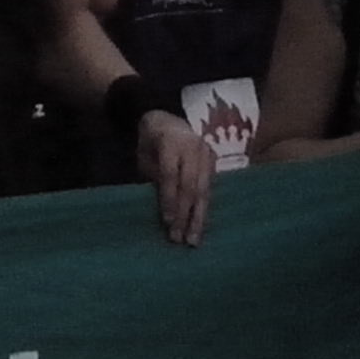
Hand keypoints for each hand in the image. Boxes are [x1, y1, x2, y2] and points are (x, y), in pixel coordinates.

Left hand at [133, 109, 211, 248]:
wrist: (168, 118)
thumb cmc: (151, 141)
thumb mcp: (144, 155)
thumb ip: (153, 177)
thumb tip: (162, 209)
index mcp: (171, 141)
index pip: (171, 175)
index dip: (169, 199)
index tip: (166, 221)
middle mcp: (193, 147)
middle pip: (191, 186)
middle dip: (185, 214)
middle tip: (179, 238)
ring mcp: (207, 154)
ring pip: (204, 190)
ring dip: (198, 218)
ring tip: (193, 240)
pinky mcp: (215, 162)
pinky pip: (210, 189)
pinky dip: (204, 209)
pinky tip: (201, 227)